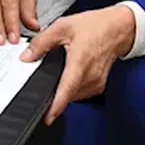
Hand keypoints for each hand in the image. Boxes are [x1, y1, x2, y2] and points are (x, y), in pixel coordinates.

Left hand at [20, 6, 136, 124]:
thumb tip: (26, 57)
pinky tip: (71, 73)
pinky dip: (72, 88)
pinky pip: (80, 93)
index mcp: (80, 61)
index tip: (47, 118)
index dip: (56, 105)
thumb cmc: (95, 26)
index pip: (67, 89)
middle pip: (67, 94)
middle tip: (46, 76)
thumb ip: (41, 42)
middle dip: (53, 91)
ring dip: (63, 89)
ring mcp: (96, 83)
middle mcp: (90, 76)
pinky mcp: (98, 86)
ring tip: (62, 69)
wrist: (118, 28)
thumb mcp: (62, 27)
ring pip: (73, 96)